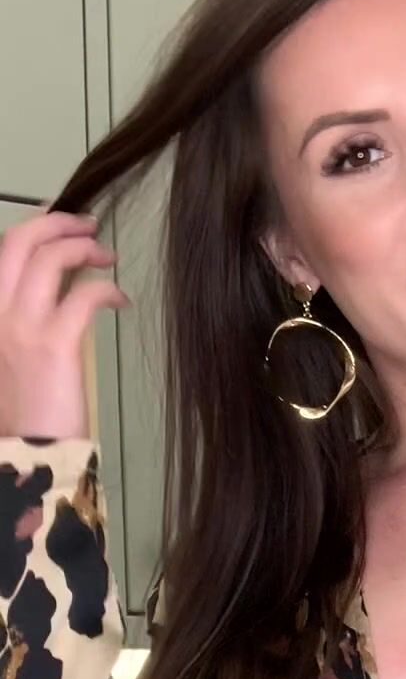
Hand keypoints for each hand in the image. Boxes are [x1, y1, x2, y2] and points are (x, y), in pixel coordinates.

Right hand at [0, 206, 129, 438]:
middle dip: (57, 223)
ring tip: (106, 256)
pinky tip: (121, 300)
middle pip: (21, 241)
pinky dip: (107, 289)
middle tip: (89, 226)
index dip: (33, 228)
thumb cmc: (22, 414)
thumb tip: (55, 289)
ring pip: (51, 259)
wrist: (26, 455)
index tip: (58, 222)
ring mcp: (21, 326)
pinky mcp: (54, 344)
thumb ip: (21, 320)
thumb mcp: (10, 356)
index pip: (4, 252)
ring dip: (84, 248)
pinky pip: (84, 296)